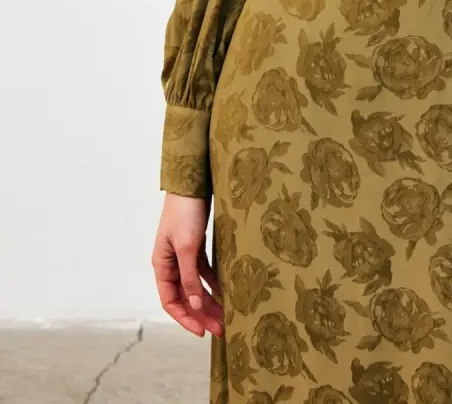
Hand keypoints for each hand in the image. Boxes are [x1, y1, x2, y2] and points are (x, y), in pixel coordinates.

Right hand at [152, 192, 223, 338]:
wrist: (192, 182)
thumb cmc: (184, 212)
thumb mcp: (186, 247)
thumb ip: (189, 277)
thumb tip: (194, 306)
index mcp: (161, 265)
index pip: (170, 301)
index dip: (185, 318)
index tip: (202, 331)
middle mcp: (170, 263)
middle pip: (185, 297)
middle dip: (201, 314)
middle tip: (221, 329)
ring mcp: (183, 255)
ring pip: (195, 286)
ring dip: (209, 301)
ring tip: (226, 315)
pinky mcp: (196, 246)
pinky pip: (204, 272)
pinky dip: (213, 283)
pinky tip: (226, 292)